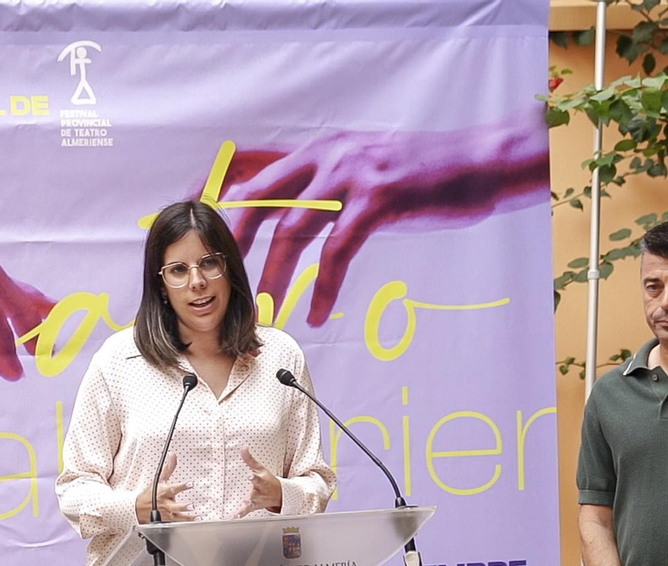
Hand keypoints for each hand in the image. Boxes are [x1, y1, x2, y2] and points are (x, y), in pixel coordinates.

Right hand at [137, 454, 194, 522]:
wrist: (139, 508)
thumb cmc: (151, 493)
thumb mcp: (159, 479)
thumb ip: (168, 468)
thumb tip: (173, 455)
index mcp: (163, 492)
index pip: (173, 488)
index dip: (182, 486)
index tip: (191, 484)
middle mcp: (165, 503)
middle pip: (174, 506)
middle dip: (183, 506)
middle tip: (192, 505)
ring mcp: (166, 513)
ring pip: (177, 516)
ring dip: (187, 517)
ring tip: (197, 516)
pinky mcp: (167, 520)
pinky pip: (177, 522)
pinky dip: (186, 522)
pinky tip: (195, 521)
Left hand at [218, 111, 548, 325]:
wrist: (479, 162)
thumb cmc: (422, 173)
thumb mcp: (366, 167)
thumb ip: (329, 182)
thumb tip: (299, 207)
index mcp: (319, 150)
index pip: (250, 165)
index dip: (215, 189)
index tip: (188, 217)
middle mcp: (327, 156)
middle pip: (257, 197)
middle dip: (229, 242)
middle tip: (215, 279)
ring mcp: (352, 175)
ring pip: (292, 229)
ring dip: (272, 274)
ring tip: (261, 309)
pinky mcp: (378, 199)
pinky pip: (338, 250)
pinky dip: (323, 286)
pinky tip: (317, 312)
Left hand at [236, 448, 282, 515]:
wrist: (279, 494)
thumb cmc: (268, 480)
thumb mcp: (260, 469)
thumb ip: (250, 459)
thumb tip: (243, 447)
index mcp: (261, 481)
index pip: (257, 478)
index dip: (254, 477)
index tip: (250, 475)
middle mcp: (260, 491)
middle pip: (255, 492)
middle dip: (252, 494)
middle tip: (248, 497)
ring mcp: (258, 500)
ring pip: (253, 503)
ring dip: (247, 505)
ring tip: (242, 507)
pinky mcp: (254, 506)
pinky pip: (247, 510)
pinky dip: (242, 513)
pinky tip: (236, 516)